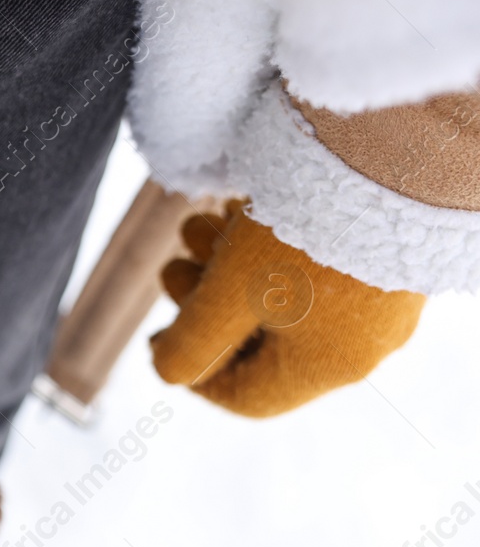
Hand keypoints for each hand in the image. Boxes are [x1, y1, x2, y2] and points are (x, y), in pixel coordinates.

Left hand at [150, 201, 423, 416]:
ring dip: (227, 265)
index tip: (158, 340)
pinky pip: (313, 263)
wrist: (387, 148)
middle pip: (262, 340)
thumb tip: (167, 370)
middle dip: (206, 304)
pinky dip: (266, 244)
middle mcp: (365, 338)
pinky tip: (235, 208)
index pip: (251, 397)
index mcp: (332, 364)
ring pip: (283, 295)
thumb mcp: (228, 296)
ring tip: (195, 226)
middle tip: (174, 264)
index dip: (195, 376)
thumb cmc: (302, 234)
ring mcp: (381, 293)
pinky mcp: (385, 248)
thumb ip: (191, 344)